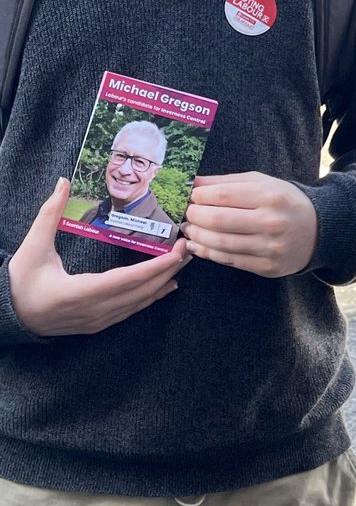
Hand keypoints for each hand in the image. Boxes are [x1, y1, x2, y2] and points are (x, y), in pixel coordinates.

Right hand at [9, 178, 188, 335]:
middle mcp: (92, 311)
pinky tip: (167, 285)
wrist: (11, 316)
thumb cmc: (21, 282)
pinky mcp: (99, 324)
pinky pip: (131, 310)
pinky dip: (151, 296)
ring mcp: (97, 321)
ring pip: (138, 303)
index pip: (124, 281)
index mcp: (76, 292)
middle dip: (168, 270)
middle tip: (188, 248)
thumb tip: (62, 182)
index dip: (153, 268)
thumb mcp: (32, 247)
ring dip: (163, 282)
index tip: (176, 253)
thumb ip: (49, 214)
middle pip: (139, 292)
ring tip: (184, 262)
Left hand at [183, 172, 318, 276]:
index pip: (223, 195)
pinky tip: (198, 245)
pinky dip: (207, 253)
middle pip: (218, 220)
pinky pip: (229, 260)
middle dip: (193, 216)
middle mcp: (271, 222)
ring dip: (196, 236)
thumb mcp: (263, 183)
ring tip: (188, 229)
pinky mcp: (266, 267)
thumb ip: (228, 182)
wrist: (318, 231)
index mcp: (270, 196)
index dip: (199, 196)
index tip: (189, 195)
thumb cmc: (285, 202)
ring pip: (220, 243)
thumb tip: (193, 183)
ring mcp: (269, 248)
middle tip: (186, 213)